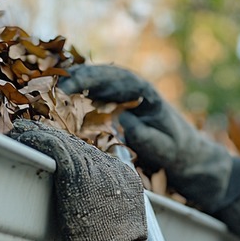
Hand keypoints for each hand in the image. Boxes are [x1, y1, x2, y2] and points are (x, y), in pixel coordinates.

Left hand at [8, 119, 158, 240]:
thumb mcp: (117, 224)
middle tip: (29, 135)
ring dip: (39, 137)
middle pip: (78, 146)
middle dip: (53, 141)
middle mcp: (113, 167)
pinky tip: (20, 137)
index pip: (94, 156)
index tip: (52, 150)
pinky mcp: (77, 172)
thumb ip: (105, 206)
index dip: (70, 152)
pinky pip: (52, 145)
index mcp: (125, 178)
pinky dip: (34, 139)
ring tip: (20, 133)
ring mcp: (96, 167)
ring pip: (63, 141)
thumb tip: (86, 208)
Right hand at [58, 64, 237, 212]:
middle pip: (98, 78)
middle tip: (48, 92)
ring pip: (92, 91)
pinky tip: (59, 118)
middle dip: (73, 82)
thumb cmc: (182, 153)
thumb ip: (146, 136)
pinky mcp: (114, 117)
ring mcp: (121, 103)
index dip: (89, 79)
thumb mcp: (167, 148)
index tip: (68, 87)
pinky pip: (91, 108)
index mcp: (145, 92)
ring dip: (70, 94)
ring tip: (47, 103)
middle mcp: (131, 93)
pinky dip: (75, 110)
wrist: (192, 164)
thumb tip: (121, 123)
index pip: (114, 77)